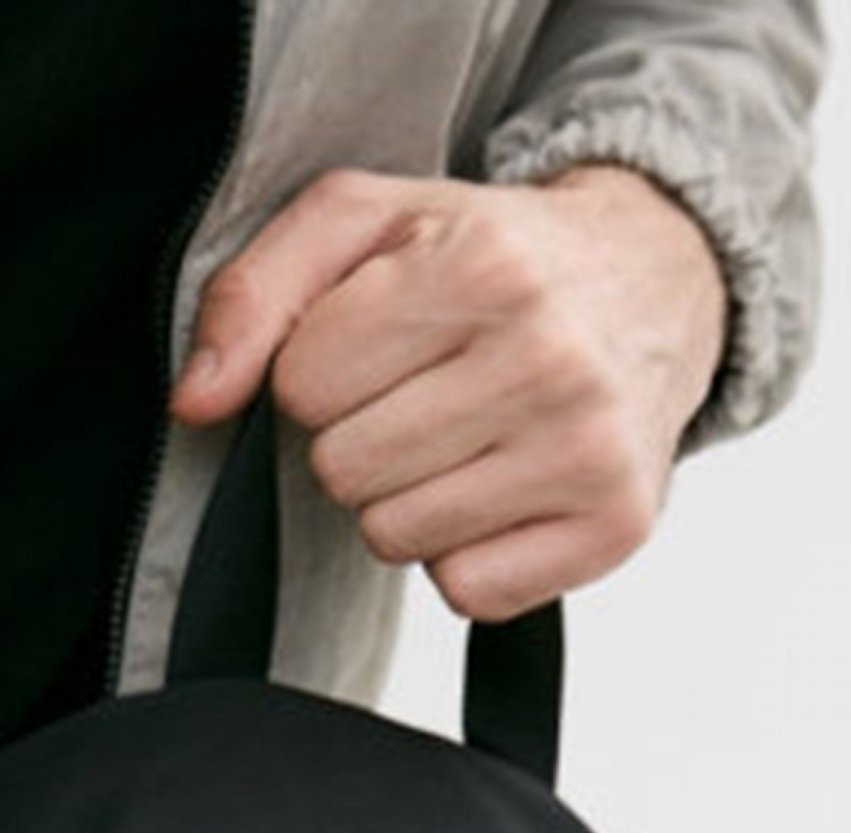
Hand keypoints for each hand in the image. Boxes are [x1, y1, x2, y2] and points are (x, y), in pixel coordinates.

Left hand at [170, 161, 728, 621]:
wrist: (656, 278)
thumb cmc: (495, 255)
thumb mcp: (368, 223)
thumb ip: (255, 292)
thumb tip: (194, 402)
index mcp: (480, 267)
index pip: (304, 384)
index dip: (322, 372)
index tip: (379, 345)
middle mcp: (545, 360)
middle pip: (344, 471)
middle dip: (362, 439)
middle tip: (423, 395)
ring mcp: (586, 451)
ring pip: (397, 538)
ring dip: (409, 501)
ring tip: (464, 438)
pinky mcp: (611, 527)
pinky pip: (467, 592)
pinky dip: (467, 554)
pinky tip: (503, 488)